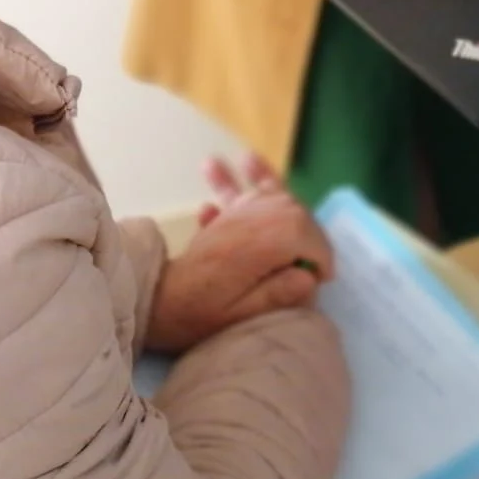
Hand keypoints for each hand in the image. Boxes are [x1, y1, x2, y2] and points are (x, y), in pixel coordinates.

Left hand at [146, 156, 333, 353]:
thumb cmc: (199, 315)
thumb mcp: (242, 315)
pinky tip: (241, 162)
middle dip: (310, 230)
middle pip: (293, 210)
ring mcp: (234, 218)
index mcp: (256, 246)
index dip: (321, 256)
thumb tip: (309, 277)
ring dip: (282, 190)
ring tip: (279, 182)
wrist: (157, 304)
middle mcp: (247, 222)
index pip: (304, 235)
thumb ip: (277, 295)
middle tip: (314, 261)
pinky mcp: (224, 220)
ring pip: (269, 193)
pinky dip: (251, 178)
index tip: (322, 278)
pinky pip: (242, 190)